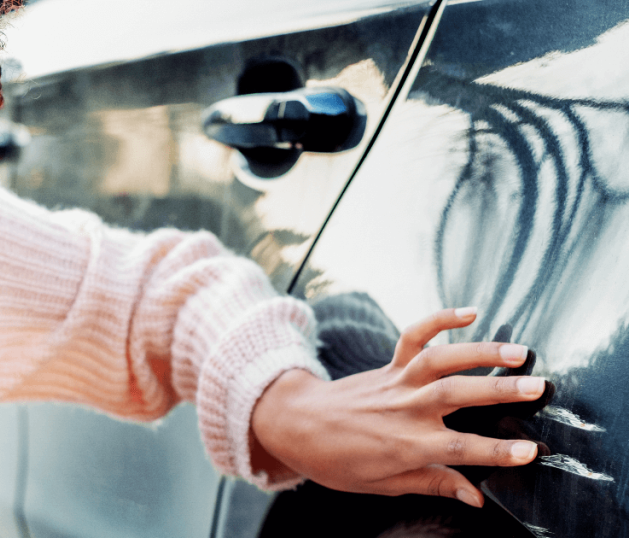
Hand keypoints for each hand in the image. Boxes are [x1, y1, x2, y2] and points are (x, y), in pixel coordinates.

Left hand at [251, 308, 545, 507]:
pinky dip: (438, 319)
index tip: (530, 451)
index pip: (459, 449)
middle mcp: (404, 409)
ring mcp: (396, 383)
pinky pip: (413, 336)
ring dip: (480, 353)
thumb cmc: (338, 461)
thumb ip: (432, 484)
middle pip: (456, 396)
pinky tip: (469, 312)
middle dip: (499, 392)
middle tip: (539, 388)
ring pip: (441, 361)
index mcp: (405, 445)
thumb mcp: (383, 485)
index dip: (496, 451)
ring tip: (518, 352)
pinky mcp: (389, 365)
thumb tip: (475, 497)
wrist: (296, 426)